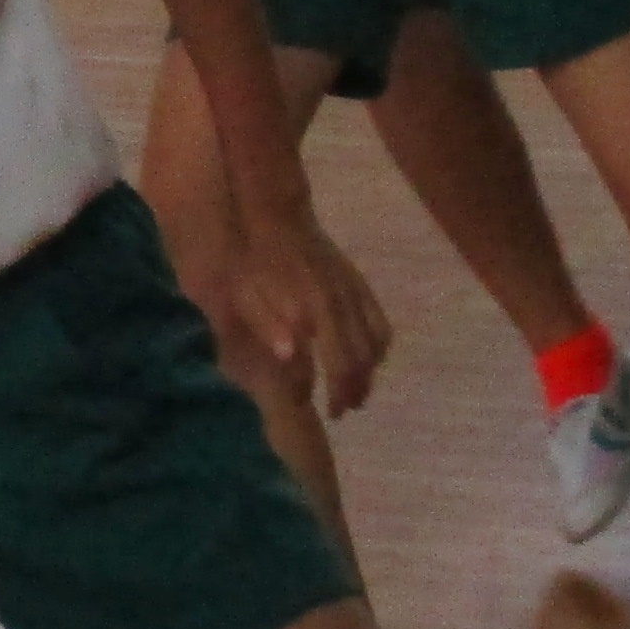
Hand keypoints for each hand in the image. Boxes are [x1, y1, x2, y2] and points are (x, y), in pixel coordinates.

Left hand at [226, 203, 389, 421]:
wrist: (279, 215)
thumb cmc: (258, 258)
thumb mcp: (248, 292)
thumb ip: (269, 324)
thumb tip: (291, 356)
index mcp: (313, 310)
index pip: (326, 365)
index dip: (318, 392)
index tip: (309, 409)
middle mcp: (340, 307)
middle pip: (355, 363)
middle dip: (350, 393)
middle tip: (339, 413)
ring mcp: (354, 296)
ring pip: (374, 347)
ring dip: (368, 376)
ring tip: (356, 395)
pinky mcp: (360, 286)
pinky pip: (381, 325)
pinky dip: (379, 349)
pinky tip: (371, 361)